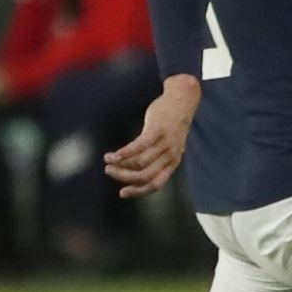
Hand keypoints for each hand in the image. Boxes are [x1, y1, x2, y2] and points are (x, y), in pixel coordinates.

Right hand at [103, 75, 200, 197]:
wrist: (183, 99)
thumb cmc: (172, 122)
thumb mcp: (169, 143)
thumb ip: (158, 156)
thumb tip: (134, 167)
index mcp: (173, 162)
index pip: (156, 184)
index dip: (138, 191)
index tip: (122, 193)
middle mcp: (171, 155)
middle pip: (145, 176)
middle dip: (124, 178)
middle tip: (110, 172)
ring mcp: (164, 143)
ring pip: (139, 163)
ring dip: (120, 165)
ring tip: (108, 161)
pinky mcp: (156, 131)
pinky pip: (137, 147)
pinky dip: (123, 154)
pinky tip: (112, 156)